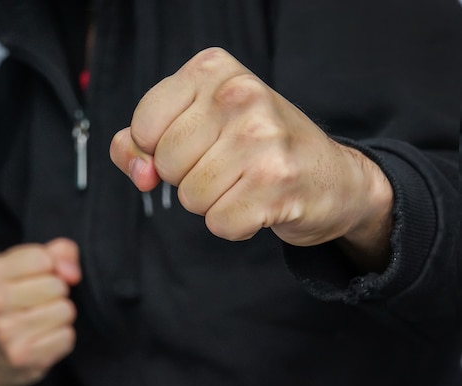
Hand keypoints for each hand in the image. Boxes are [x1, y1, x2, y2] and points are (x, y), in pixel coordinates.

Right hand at [0, 239, 80, 385]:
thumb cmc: (16, 298)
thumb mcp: (29, 264)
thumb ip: (59, 252)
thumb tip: (72, 273)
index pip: (44, 258)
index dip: (50, 266)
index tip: (36, 276)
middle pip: (57, 286)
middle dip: (57, 291)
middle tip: (38, 301)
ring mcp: (5, 333)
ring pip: (65, 310)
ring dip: (60, 314)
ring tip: (41, 318)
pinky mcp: (22, 356)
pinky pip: (67, 336)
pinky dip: (61, 336)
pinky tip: (42, 337)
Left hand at [111, 48, 391, 265]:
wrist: (334, 176)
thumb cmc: (257, 148)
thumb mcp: (196, 125)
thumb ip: (141, 144)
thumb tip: (141, 174)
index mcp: (213, 70)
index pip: (144, 125)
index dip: (157, 150)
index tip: (193, 146)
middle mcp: (240, 94)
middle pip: (165, 163)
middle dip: (187, 178)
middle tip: (227, 166)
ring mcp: (262, 137)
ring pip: (190, 197)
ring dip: (211, 203)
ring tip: (245, 183)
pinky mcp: (278, 181)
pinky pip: (219, 223)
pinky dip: (234, 225)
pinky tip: (258, 204)